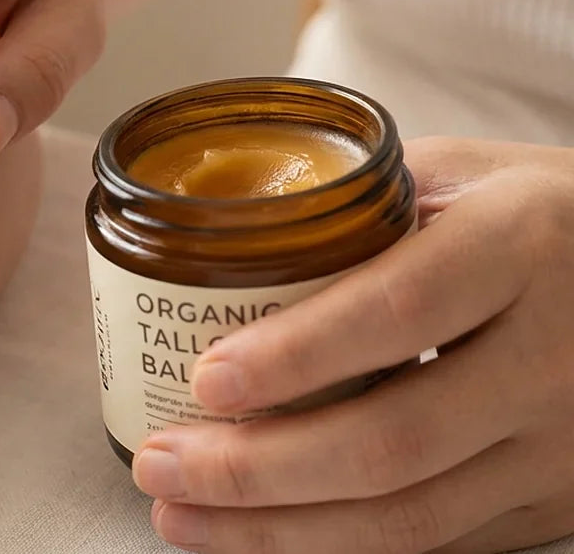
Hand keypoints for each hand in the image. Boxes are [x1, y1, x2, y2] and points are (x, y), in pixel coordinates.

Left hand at [130, 137, 573, 552]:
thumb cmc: (543, 218)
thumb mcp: (463, 178)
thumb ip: (354, 209)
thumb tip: (219, 243)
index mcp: (524, 244)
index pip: (398, 309)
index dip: (295, 355)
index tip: (204, 379)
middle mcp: (556, 353)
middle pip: (393, 438)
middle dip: (256, 468)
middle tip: (161, 464)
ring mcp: (564, 442)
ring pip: (410, 515)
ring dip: (278, 530)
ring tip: (181, 515)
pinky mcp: (560, 500)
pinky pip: (438, 543)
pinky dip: (337, 547)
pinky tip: (262, 534)